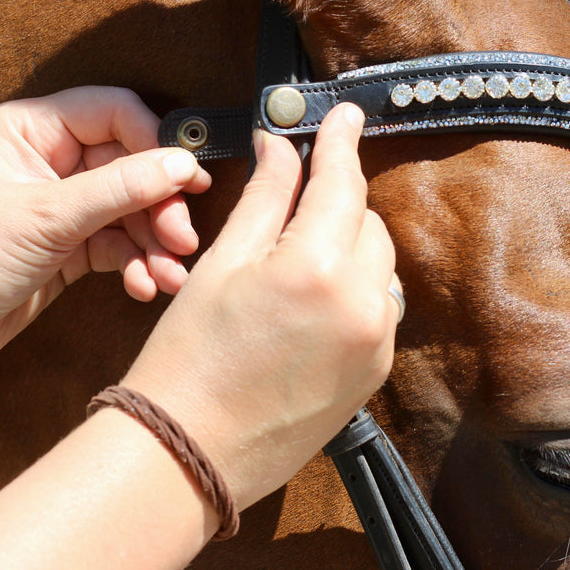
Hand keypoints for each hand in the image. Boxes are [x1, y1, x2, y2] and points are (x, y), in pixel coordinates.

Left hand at [0, 87, 210, 380]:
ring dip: (156, 243)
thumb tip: (183, 163)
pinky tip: (144, 285)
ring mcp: (65, 206)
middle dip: (161, 206)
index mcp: (35, 131)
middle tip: (181, 238)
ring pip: (134, 211)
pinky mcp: (73, 247)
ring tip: (169, 273)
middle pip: (133, 166)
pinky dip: (139, 265)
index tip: (188, 179)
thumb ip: (120, 188)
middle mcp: (53, 162)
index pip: (115, 114)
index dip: (155, 143)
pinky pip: (122, 246)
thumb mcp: (47, 216)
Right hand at [122, 103, 398, 511]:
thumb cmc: (189, 360)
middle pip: (367, 222)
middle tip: (297, 201)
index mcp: (316, 267)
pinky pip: (380, 307)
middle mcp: (361, 303)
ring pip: (380, 265)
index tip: (347, 115)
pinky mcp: (377, 371)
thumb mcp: (221, 265)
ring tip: (298, 260)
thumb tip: (283, 146)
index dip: (342, 142)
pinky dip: (357, 290)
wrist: (189, 454)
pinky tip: (314, 302)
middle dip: (337, 203)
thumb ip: (266, 198)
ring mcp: (376, 341)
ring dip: (350, 247)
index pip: (343, 182)